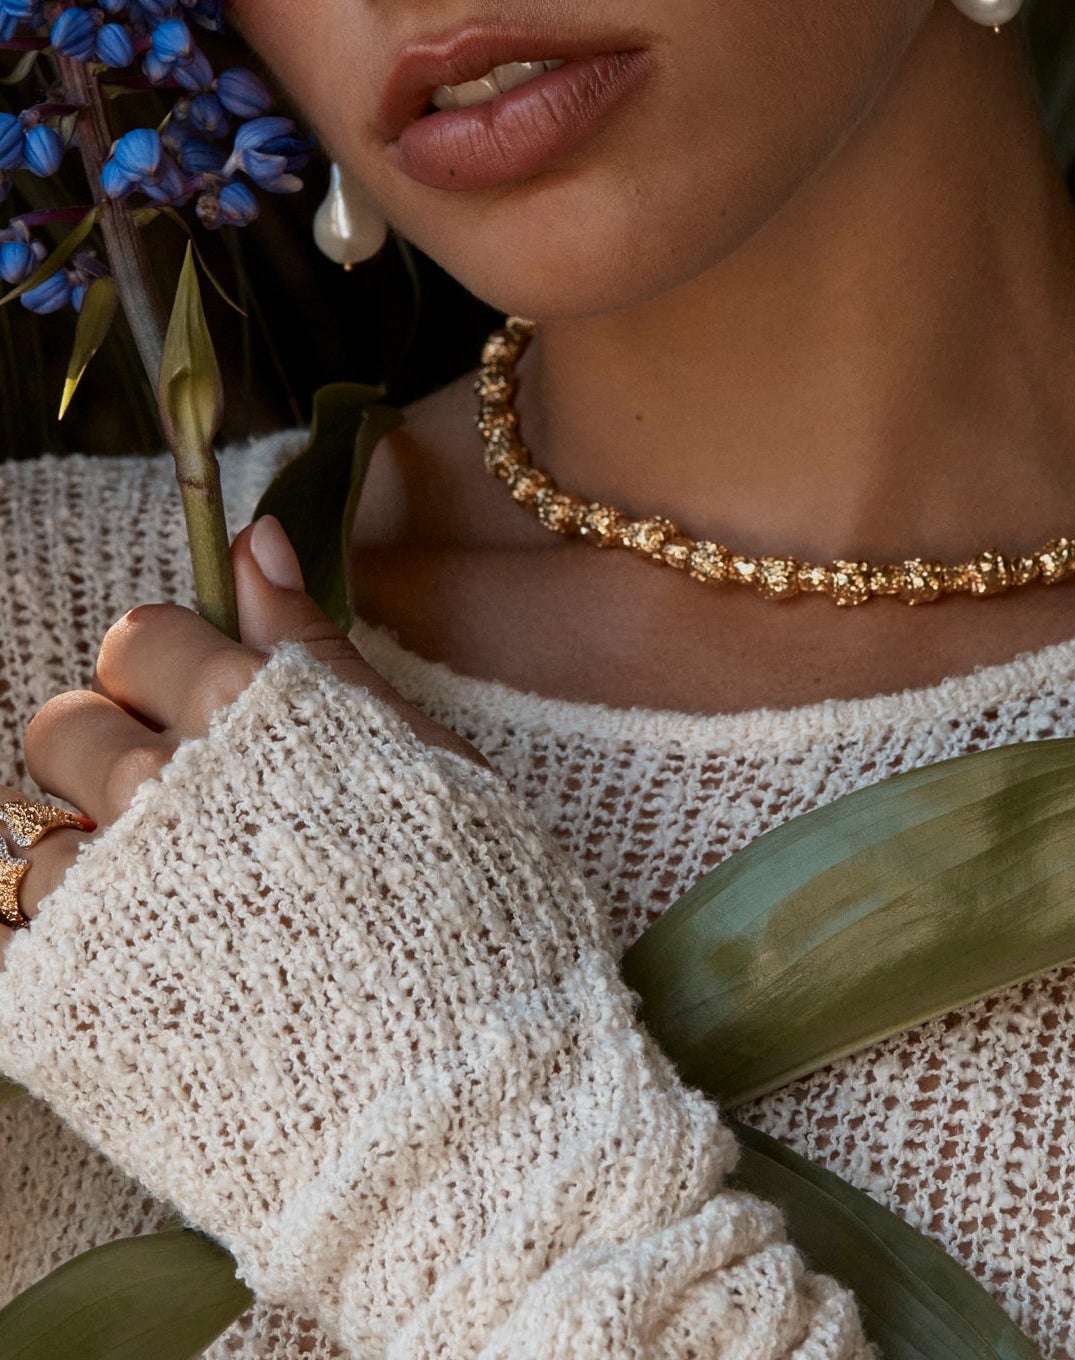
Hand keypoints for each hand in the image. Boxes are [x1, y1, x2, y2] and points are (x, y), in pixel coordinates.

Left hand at [0, 515, 485, 963]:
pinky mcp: (62, 1010)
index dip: (176, 672)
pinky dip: (51, 953)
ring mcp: (101, 905)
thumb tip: (252, 537)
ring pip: (31, 844)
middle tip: (190, 822)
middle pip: (62, 727)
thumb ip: (315, 647)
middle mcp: (154, 792)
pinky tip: (128, 978)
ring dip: (90, 867)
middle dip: (112, 755)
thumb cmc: (467, 917)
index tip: (217, 721)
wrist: (455, 1099)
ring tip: (176, 924)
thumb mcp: (419, 755)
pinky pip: (8, 947)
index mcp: (242, 715)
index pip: (140, 637)